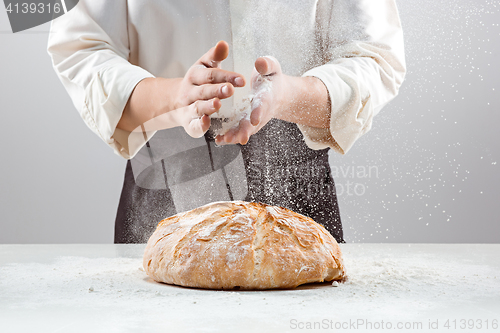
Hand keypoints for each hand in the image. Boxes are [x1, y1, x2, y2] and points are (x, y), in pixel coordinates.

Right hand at [119, 41, 244, 137]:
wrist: (176, 102)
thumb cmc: (198, 82)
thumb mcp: (205, 66)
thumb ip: (215, 56)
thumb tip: (224, 43)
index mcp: (195, 75)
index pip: (211, 75)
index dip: (226, 76)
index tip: (242, 80)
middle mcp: (190, 92)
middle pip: (204, 91)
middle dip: (217, 90)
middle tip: (230, 90)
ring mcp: (187, 108)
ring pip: (197, 107)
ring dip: (207, 106)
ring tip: (218, 104)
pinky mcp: (188, 123)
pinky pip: (193, 126)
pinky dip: (199, 125)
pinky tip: (206, 122)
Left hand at [215, 56, 284, 144]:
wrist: (279, 93)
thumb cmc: (272, 78)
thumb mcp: (272, 68)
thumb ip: (267, 65)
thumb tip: (259, 63)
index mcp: (267, 96)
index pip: (263, 104)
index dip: (259, 111)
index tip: (254, 119)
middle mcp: (261, 111)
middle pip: (254, 123)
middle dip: (247, 130)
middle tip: (241, 138)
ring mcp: (254, 119)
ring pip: (245, 129)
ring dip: (236, 136)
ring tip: (225, 140)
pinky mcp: (247, 122)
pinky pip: (238, 130)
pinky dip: (230, 136)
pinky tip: (220, 140)